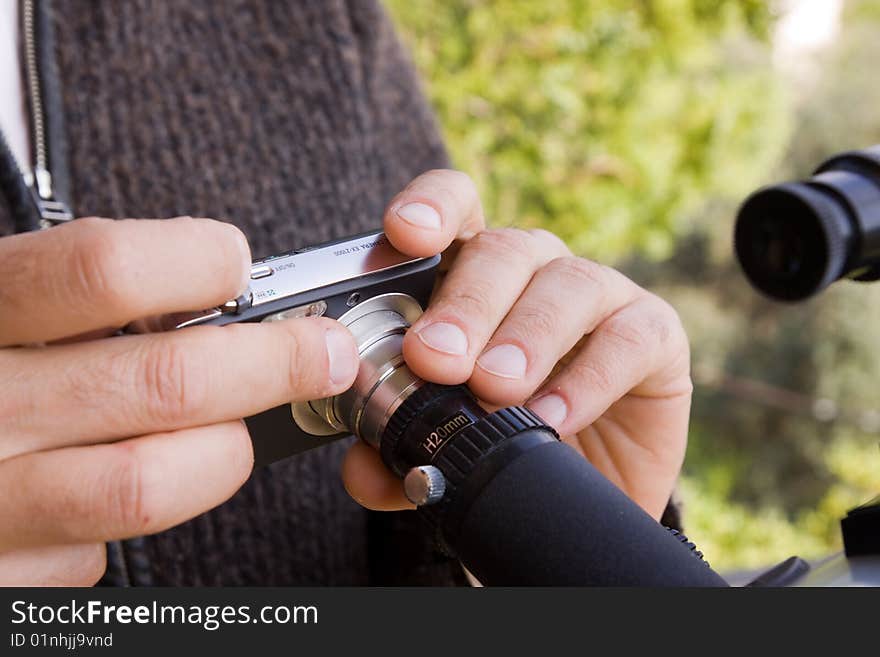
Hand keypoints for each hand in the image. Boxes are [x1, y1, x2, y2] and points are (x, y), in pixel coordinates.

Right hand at [0, 217, 358, 584]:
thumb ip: (65, 295)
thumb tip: (201, 278)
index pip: (102, 269)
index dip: (193, 259)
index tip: (234, 261)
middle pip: (163, 382)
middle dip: (271, 364)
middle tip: (317, 353)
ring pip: (147, 484)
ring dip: (221, 454)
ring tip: (233, 433)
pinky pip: (97, 554)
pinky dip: (130, 520)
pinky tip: (113, 487)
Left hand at [342, 170, 691, 520]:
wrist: (582, 490)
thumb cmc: (507, 439)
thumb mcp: (444, 446)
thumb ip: (398, 448)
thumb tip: (361, 467)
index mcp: (475, 275)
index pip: (457, 210)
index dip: (432, 208)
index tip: (404, 235)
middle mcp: (538, 271)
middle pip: (504, 251)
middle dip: (466, 306)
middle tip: (436, 359)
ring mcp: (601, 296)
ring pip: (567, 284)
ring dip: (525, 337)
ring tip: (494, 388)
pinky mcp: (654, 334)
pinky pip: (627, 339)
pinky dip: (587, 379)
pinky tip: (553, 418)